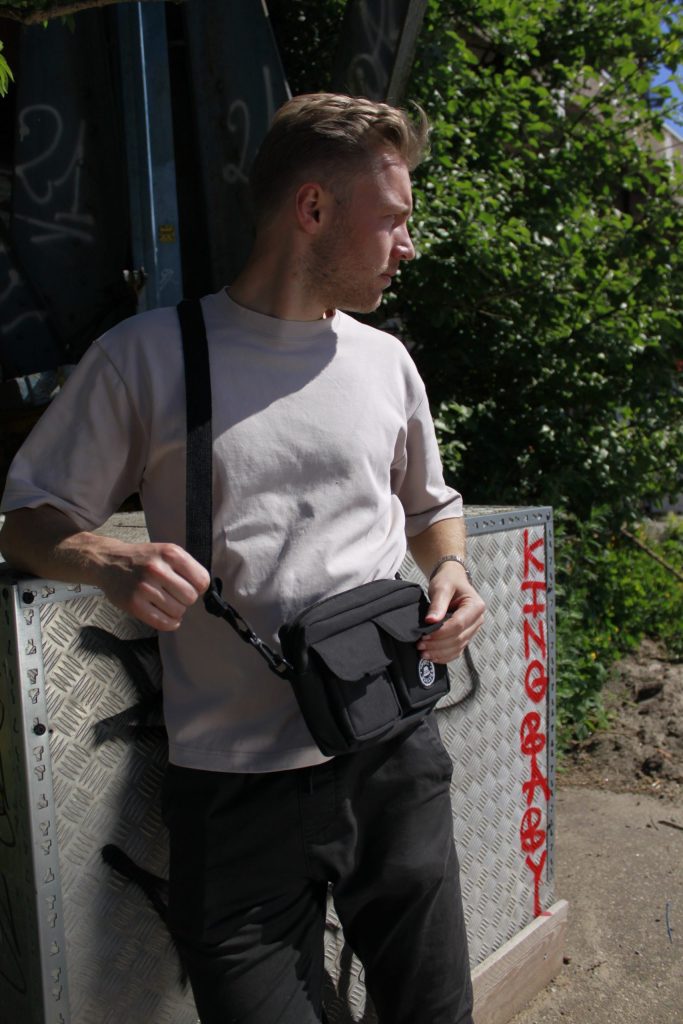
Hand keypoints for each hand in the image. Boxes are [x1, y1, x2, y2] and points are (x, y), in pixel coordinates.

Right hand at [96, 541, 210, 631]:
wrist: (108, 562)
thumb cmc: (142, 559)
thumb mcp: (166, 552)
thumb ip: (185, 567)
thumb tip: (205, 590)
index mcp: (170, 553)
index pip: (201, 580)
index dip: (199, 587)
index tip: (191, 586)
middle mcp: (157, 569)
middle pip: (190, 597)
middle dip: (186, 599)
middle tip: (176, 595)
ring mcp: (144, 587)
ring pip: (178, 611)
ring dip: (176, 611)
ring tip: (167, 603)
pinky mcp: (134, 604)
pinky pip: (163, 622)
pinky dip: (170, 623)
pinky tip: (167, 617)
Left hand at [416, 563, 484, 663]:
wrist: (452, 580)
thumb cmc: (448, 580)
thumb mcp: (442, 587)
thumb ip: (438, 603)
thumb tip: (431, 621)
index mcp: (476, 606)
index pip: (458, 624)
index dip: (441, 633)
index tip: (424, 635)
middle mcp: (478, 620)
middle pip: (459, 638)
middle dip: (438, 645)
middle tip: (420, 645)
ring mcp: (473, 629)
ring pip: (458, 647)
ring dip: (440, 653)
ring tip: (423, 652)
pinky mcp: (465, 635)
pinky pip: (457, 650)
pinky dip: (444, 656)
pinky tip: (431, 657)